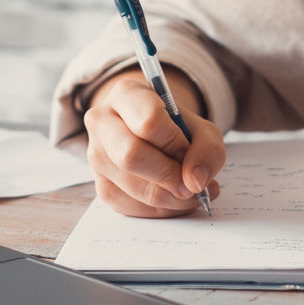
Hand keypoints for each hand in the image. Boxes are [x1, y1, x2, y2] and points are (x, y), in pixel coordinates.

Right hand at [83, 70, 225, 217]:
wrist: (152, 135)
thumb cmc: (176, 128)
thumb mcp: (202, 128)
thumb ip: (207, 150)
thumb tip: (194, 182)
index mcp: (126, 94)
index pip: (149, 122)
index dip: (175, 143)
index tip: (188, 152)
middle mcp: (102, 121)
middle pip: (131, 155)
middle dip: (170, 176)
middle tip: (193, 185)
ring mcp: (96, 155)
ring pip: (133, 186)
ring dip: (171, 198)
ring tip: (191, 192)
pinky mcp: (101, 186)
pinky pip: (131, 207)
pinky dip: (160, 210)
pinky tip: (174, 199)